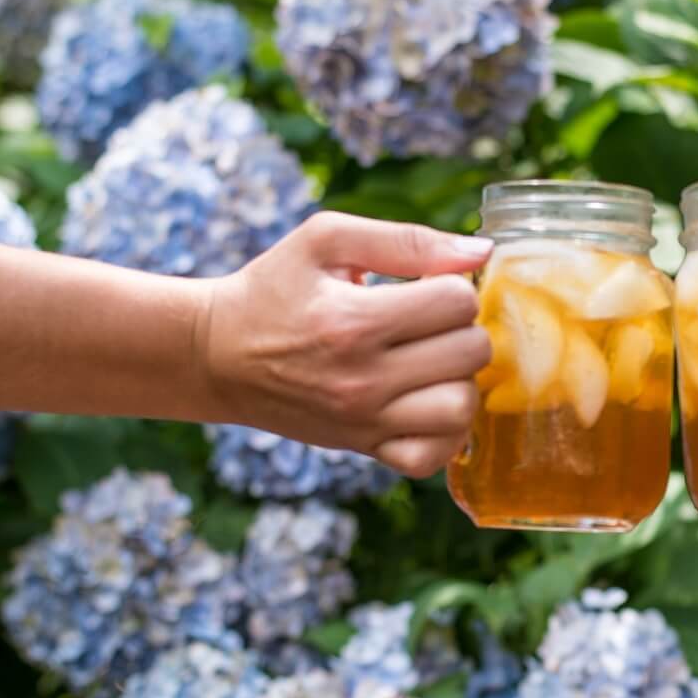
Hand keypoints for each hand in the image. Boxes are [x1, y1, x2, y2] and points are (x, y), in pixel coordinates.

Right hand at [198, 212, 493, 477]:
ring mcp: (364, 421)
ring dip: (460, 378)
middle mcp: (362, 379)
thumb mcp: (326, 241)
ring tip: (433, 360)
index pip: (457, 301)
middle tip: (432, 322)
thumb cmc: (273, 289)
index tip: (424, 286)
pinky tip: (428, 400)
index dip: (452, 284)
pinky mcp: (363, 448)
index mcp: (353, 320)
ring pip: (461, 408)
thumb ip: (405, 239)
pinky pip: (432, 457)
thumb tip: (480, 251)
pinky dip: (444, 432)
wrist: (217, 356)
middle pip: (471, 353)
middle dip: (461, 327)